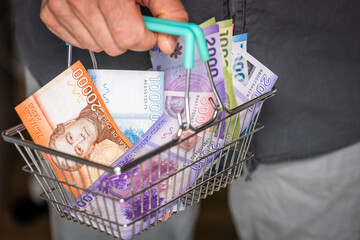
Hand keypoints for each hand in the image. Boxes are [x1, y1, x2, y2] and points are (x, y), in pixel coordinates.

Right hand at [40, 0, 187, 55]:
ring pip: (96, 47)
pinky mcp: (50, 13)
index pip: (131, 38)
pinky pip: (76, 41)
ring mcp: (61, 7)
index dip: (146, 36)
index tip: (149, 28)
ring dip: (109, 36)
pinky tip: (94, 16)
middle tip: (130, 16)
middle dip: (129, 36)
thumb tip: (168, 44)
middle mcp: (80, 0)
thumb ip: (168, 13)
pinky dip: (89, 33)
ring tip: (111, 12)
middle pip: (114, 46)